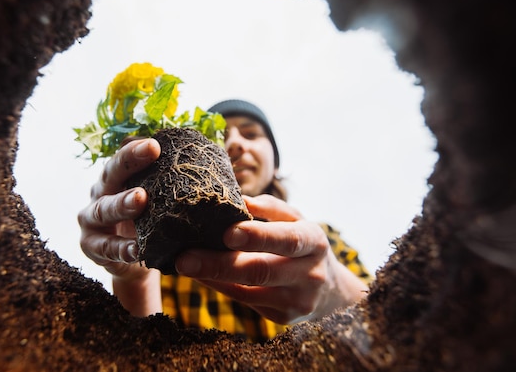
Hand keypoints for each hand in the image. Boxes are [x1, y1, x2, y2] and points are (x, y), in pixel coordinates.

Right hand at [78, 138, 161, 315]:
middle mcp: (101, 192)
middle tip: (151, 152)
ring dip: (121, 203)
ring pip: (103, 209)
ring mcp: (92, 219)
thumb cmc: (150, 223)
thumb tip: (214, 156)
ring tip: (140, 199)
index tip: (156, 143)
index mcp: (118, 176)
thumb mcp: (159, 200)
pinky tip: (136, 249)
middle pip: (111, 173)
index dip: (137, 148)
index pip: (125, 156)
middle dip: (129, 162)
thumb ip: (174, 181)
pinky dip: (121, 248)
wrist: (131, 263)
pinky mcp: (92, 247)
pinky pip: (106, 247)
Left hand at [174, 194, 368, 323]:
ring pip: (248, 290)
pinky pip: (244, 300)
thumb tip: (238, 199)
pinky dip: (220, 286)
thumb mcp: (296, 221)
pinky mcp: (282, 318)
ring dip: (212, 277)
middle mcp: (309, 274)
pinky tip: (200, 275)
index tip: (227, 232)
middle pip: (261, 270)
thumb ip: (270, 208)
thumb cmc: (304, 245)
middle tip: (185, 258)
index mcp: (314, 242)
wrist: (331, 292)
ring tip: (184, 264)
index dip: (258, 236)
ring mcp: (296, 301)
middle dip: (219, 264)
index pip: (286, 239)